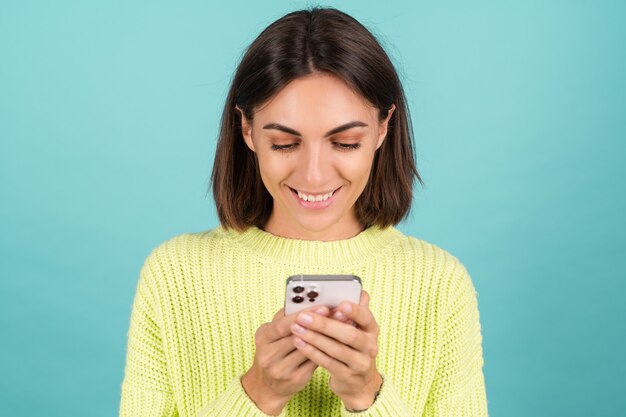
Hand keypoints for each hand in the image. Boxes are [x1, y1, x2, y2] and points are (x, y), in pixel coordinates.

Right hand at [242, 305, 329, 414]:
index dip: (304, 315)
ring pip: (310, 350)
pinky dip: (327, 350)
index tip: (324, 307)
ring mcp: (281, 369)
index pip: (283, 324)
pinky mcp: (295, 379)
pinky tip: (340, 342)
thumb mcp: (273, 334)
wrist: (267, 385)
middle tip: (340, 314)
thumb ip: (287, 318)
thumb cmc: (274, 351)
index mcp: (263, 337)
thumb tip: (310, 302)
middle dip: (320, 324)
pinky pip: (315, 362)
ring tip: (345, 326)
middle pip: (298, 337)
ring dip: (328, 337)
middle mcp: (269, 355)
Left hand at [289, 291, 382, 410]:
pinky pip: (328, 363)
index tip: (339, 304)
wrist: (358, 380)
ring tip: (296, 328)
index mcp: (372, 329)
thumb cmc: (352, 346)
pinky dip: (312, 352)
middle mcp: (370, 346)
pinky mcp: (348, 376)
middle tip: (304, 316)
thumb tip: (353, 290)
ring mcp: (360, 363)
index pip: (366, 317)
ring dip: (314, 338)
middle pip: (349, 334)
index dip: (355, 311)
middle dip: (325, 324)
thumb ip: (351, 312)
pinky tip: (299, 343)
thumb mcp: (356, 328)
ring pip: (336, 349)